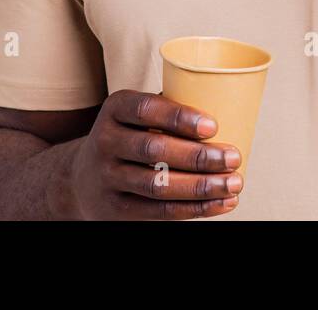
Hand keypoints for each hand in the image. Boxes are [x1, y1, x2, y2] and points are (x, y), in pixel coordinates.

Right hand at [70, 89, 243, 219]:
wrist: (82, 177)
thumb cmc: (130, 136)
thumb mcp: (137, 115)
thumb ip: (171, 109)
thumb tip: (230, 106)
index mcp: (115, 108)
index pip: (146, 109)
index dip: (179, 117)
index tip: (213, 126)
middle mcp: (105, 141)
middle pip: (154, 150)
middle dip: (199, 156)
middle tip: (234, 157)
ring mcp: (107, 177)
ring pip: (158, 185)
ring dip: (202, 186)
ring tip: (234, 183)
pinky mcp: (115, 209)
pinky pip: (159, 211)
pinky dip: (195, 208)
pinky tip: (222, 203)